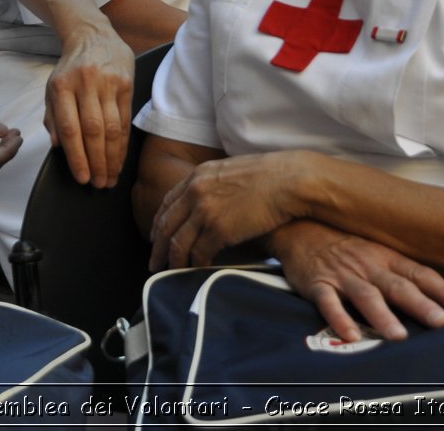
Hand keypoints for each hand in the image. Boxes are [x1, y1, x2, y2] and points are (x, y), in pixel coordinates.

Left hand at [43, 22, 134, 186]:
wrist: (94, 36)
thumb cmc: (70, 69)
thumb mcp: (52, 89)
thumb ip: (53, 117)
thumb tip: (58, 146)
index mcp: (61, 86)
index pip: (70, 127)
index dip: (77, 156)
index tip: (81, 178)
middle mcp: (85, 84)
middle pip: (93, 130)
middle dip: (97, 161)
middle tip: (98, 184)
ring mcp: (108, 83)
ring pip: (112, 127)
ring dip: (112, 157)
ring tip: (110, 178)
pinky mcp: (126, 84)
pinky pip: (125, 120)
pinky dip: (122, 144)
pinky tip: (120, 160)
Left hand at [149, 150, 309, 268]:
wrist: (290, 180)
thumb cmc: (270, 176)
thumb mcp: (231, 171)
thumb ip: (214, 184)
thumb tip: (211, 199)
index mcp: (198, 176)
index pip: (168, 202)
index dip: (159, 222)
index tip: (156, 236)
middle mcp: (196, 191)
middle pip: (166, 224)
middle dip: (158, 247)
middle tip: (154, 263)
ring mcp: (206, 210)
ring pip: (178, 242)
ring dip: (173, 261)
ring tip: (172, 272)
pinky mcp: (220, 229)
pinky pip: (199, 253)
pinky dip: (196, 264)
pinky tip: (197, 270)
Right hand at [274, 220, 443, 342]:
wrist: (301, 227)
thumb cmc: (346, 243)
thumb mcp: (378, 250)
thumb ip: (404, 271)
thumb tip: (441, 293)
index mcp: (386, 258)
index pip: (418, 274)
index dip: (440, 288)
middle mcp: (368, 266)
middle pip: (397, 287)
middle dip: (420, 304)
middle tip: (440, 321)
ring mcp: (342, 275)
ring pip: (365, 296)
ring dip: (383, 315)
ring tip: (399, 335)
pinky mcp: (318, 284)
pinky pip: (329, 303)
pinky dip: (340, 319)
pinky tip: (351, 335)